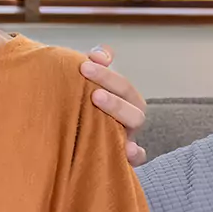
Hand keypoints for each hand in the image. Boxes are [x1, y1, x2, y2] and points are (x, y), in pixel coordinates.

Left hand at [81, 45, 147, 166]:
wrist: (75, 156)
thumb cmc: (82, 120)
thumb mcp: (82, 96)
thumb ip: (91, 72)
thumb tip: (100, 53)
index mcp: (119, 100)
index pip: (119, 81)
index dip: (108, 69)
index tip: (90, 57)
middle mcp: (126, 116)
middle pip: (128, 95)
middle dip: (109, 80)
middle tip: (85, 69)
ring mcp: (127, 136)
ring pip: (134, 119)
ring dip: (118, 106)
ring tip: (96, 97)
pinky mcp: (124, 159)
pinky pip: (137, 156)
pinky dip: (135, 152)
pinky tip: (127, 149)